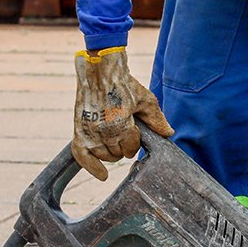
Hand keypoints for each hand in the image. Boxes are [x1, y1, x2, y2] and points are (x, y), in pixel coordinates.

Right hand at [72, 47, 172, 180]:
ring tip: (112, 137)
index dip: (134, 141)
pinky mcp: (78, 130)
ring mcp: (89, 133)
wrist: (99, 71)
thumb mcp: (145, 100)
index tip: (132, 129)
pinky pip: (81, 156)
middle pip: (117, 155)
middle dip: (122, 145)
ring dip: (109, 151)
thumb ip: (156, 120)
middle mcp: (104, 133)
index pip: (131, 148)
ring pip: (103, 156)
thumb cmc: (124, 84)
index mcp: (122, 126)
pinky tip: (102, 176)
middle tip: (122, 130)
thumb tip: (169, 134)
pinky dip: (90, 167)